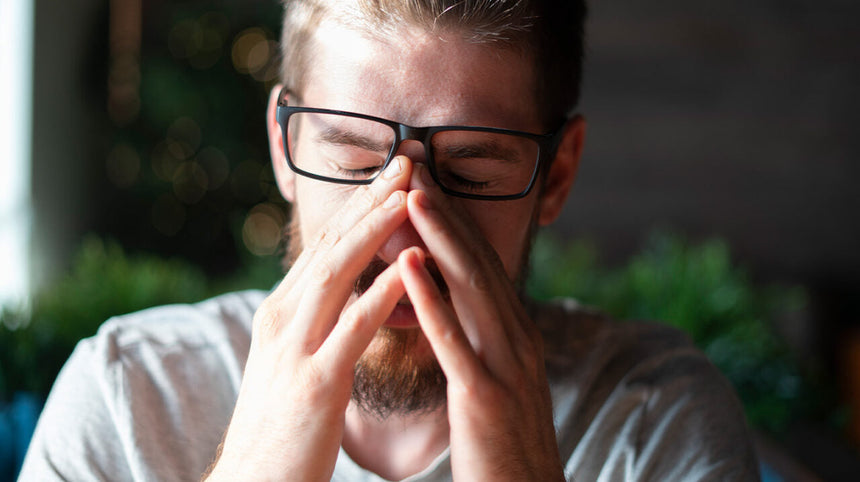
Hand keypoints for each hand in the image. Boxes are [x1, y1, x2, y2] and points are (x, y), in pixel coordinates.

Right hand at [205, 158, 411, 480]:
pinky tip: (403, 273)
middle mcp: (284, 317)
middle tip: (407, 160)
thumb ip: (316, 318)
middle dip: (370, 199)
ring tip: (407, 196)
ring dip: (373, 231)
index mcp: (283, 310)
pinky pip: (350, 331)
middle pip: (331, 245)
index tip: (393, 172)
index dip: (359, 204)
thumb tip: (343, 286)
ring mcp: (296, 348)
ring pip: (336, 274)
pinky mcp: (315, 383)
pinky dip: (378, 296)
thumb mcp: (293, 357)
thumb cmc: (282, 422)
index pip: (326, 244)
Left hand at [398, 165, 564, 480]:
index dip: (453, 219)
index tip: (424, 181)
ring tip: (411, 197)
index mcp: (514, 332)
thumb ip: (477, 336)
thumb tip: (451, 301)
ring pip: (471, 289)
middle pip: (477, 262)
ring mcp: (505, 365)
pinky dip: (432, 300)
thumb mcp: (494, 377)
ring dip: (440, 239)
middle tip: (415, 167)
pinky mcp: (486, 398)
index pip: (480, 263)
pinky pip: (455, 342)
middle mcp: (516, 338)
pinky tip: (409, 266)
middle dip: (446, 212)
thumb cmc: (501, 441)